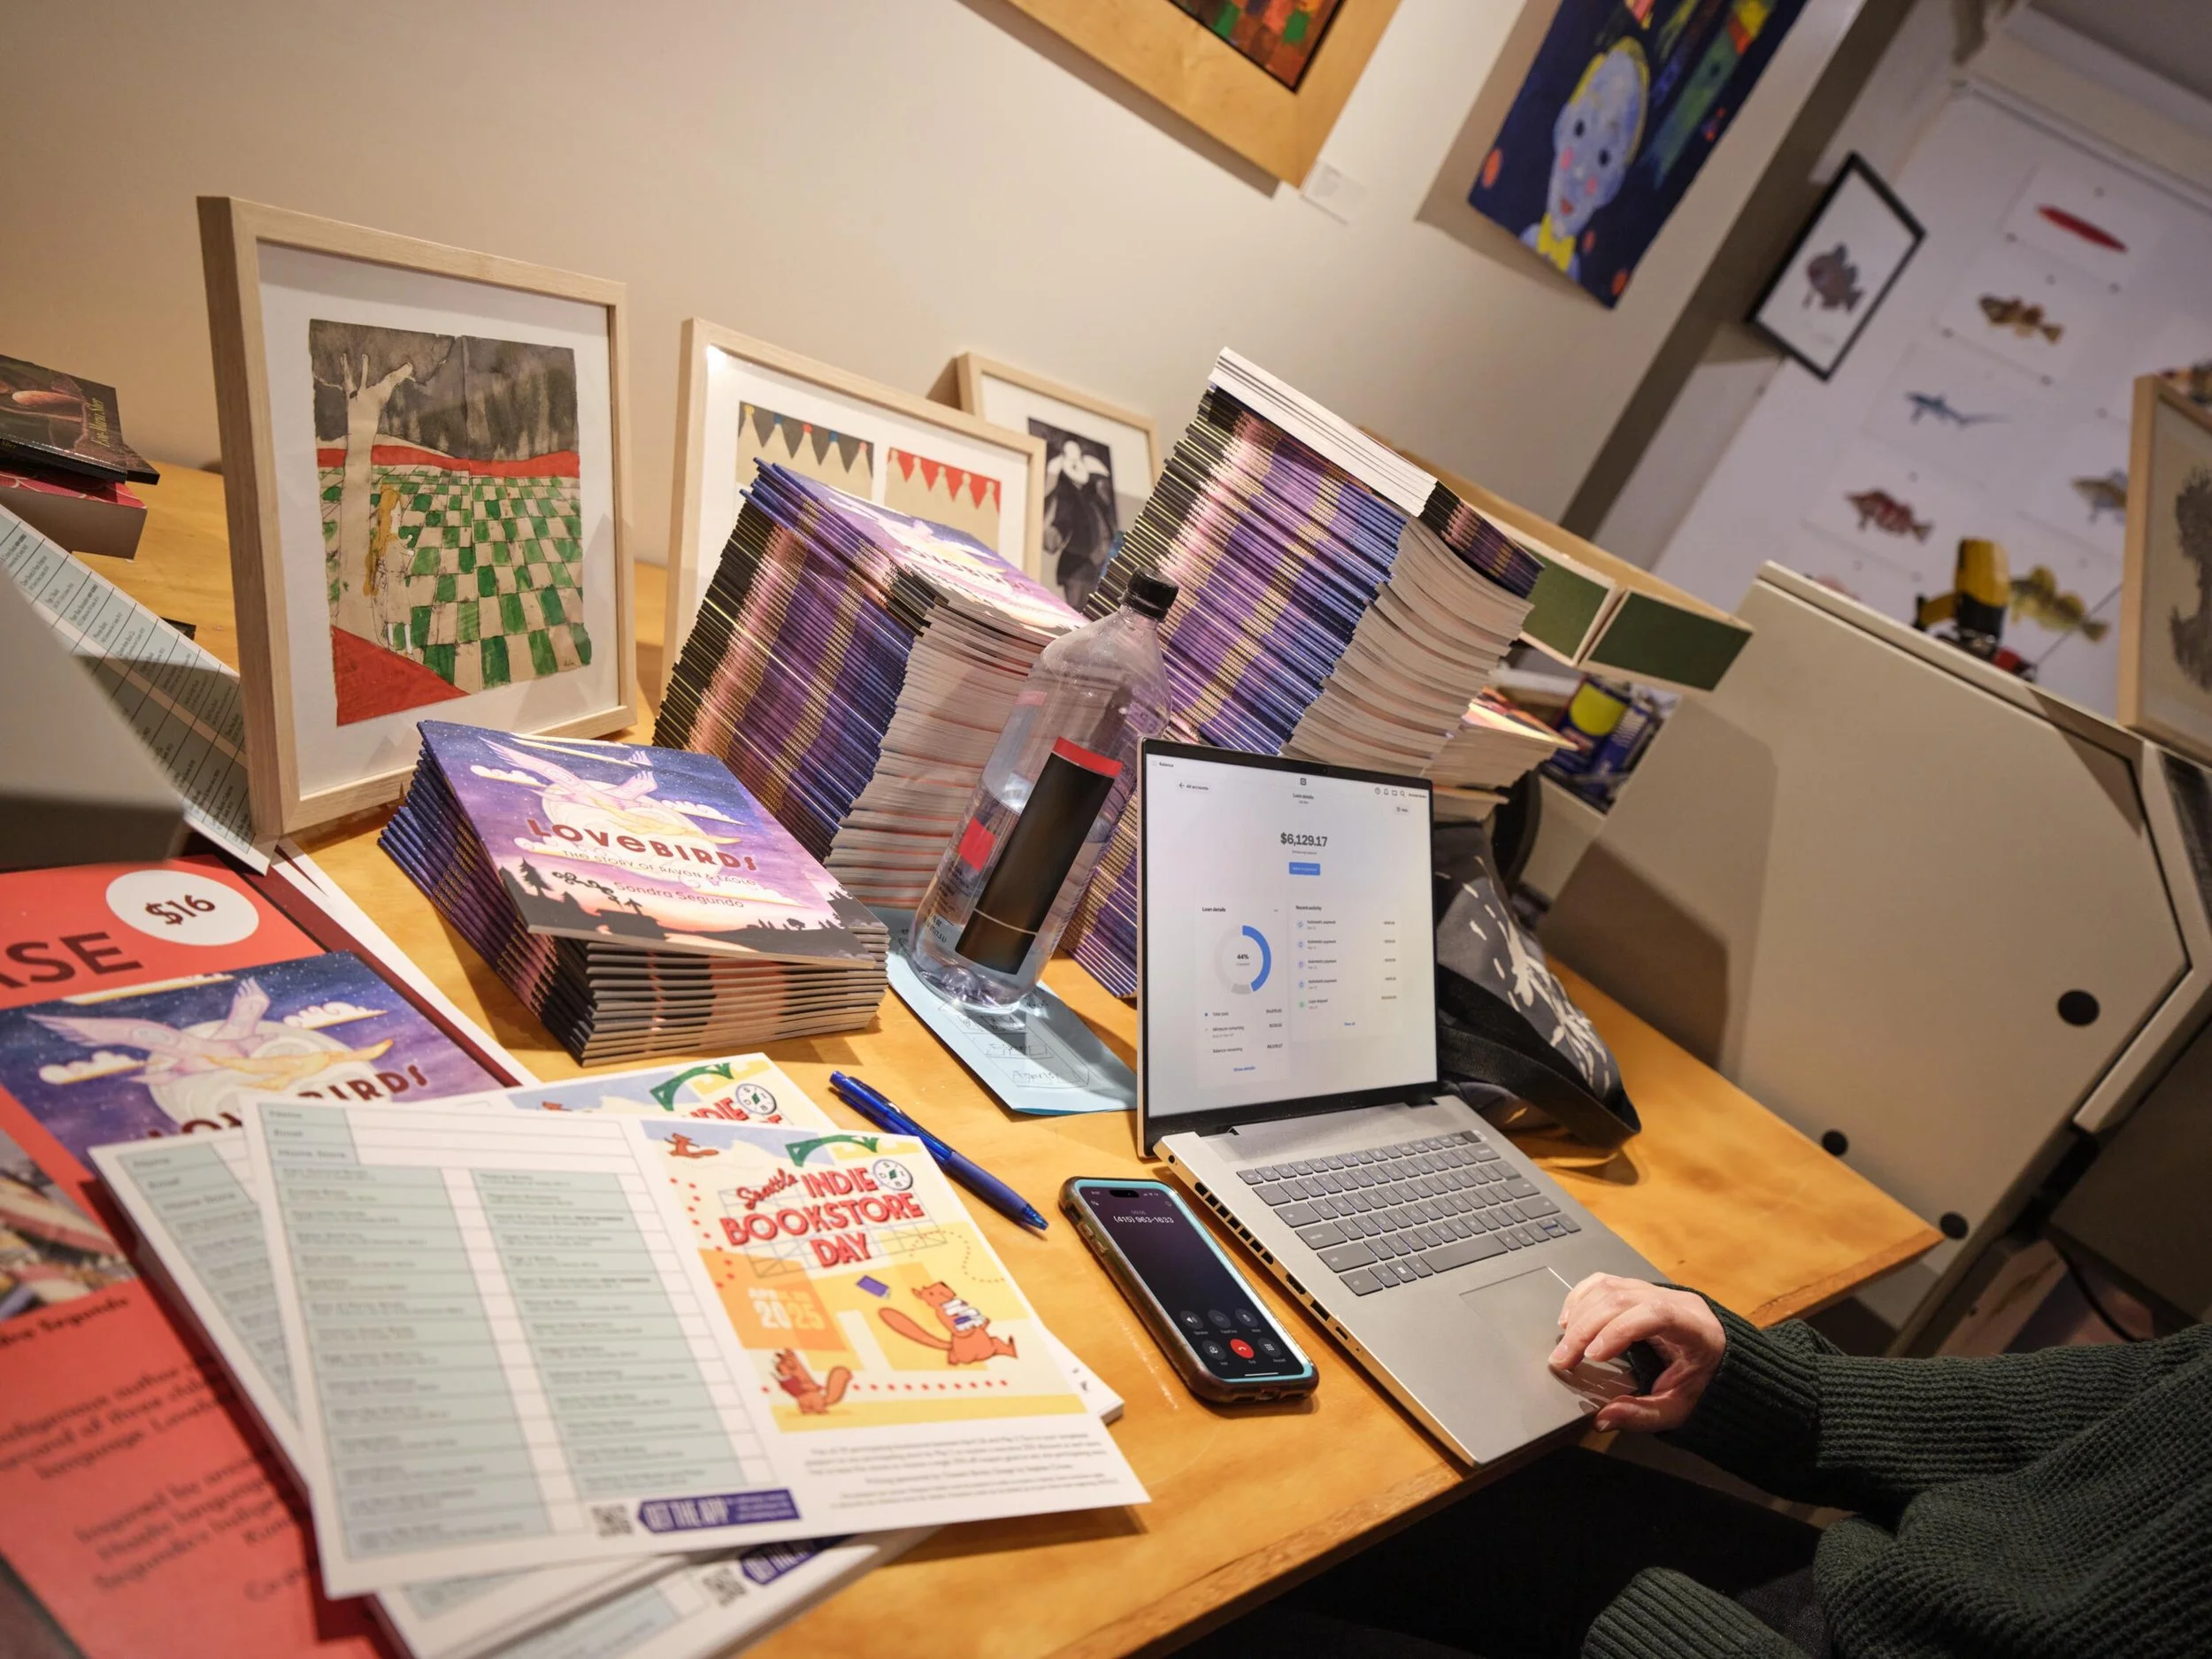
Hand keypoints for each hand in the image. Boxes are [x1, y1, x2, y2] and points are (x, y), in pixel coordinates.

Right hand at [1551, 1273, 1725, 1432]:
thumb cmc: (1703, 1384)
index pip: (1656, 1314)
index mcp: (1696, 1329)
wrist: (1720, 1360)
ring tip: (1565, 1343)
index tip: (1593, 1356)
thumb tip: (1602, 1418)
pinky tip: (1570, 1319)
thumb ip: (1642, 1415)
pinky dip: (1582, 1298)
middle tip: (1563, 1359)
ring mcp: (1658, 1290)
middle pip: (1623, 1298)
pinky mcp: (1641, 1288)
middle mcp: (1677, 1301)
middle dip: (1586, 1327)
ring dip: (1580, 1313)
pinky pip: (1606, 1282)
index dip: (1619, 1330)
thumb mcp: (1679, 1409)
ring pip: (1611, 1286)